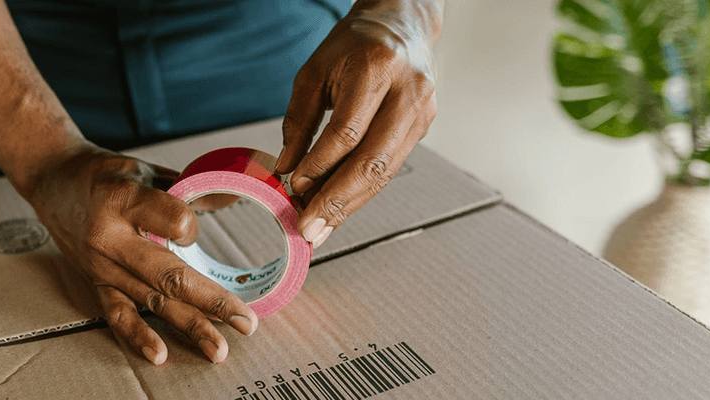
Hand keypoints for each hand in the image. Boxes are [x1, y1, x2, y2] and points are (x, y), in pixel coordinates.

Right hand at [25, 145, 258, 364]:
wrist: (51, 181)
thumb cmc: (103, 174)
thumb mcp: (144, 169)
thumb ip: (185, 188)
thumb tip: (231, 199)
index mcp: (124, 199)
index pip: (175, 222)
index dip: (194, 227)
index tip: (194, 226)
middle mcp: (111, 237)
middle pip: (169, 275)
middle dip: (212, 301)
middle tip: (246, 321)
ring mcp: (102, 266)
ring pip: (151, 301)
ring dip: (189, 326)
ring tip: (218, 348)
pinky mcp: (95, 283)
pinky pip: (118, 314)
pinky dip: (139, 336)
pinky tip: (160, 354)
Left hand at [276, 1, 440, 247]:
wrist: (401, 24)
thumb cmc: (353, 46)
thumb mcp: (314, 72)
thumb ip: (299, 121)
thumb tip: (285, 170)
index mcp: (376, 68)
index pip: (347, 131)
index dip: (320, 163)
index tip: (294, 186)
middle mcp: (407, 92)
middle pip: (372, 160)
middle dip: (337, 201)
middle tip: (309, 229)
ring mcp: (421, 112)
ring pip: (385, 172)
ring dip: (349, 205)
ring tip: (320, 228)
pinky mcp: (423, 127)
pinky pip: (389, 168)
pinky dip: (361, 191)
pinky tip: (338, 208)